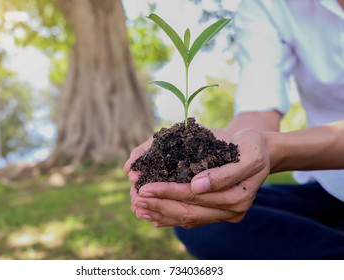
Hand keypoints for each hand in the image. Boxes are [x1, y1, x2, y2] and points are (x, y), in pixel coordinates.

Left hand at [129, 128, 270, 227]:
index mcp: (237, 196)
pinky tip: (152, 215)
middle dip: (159, 205)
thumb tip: (196, 186)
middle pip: (189, 212)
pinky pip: (191, 219)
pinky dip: (170, 217)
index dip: (169, 193)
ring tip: (137, 208)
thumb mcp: (247, 154)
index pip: (196, 197)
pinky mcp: (217, 212)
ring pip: (188, 219)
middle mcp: (231, 211)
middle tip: (135, 199)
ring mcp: (224, 214)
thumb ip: (224, 173)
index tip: (145, 187)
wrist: (262, 152)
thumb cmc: (252, 147)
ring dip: (160, 214)